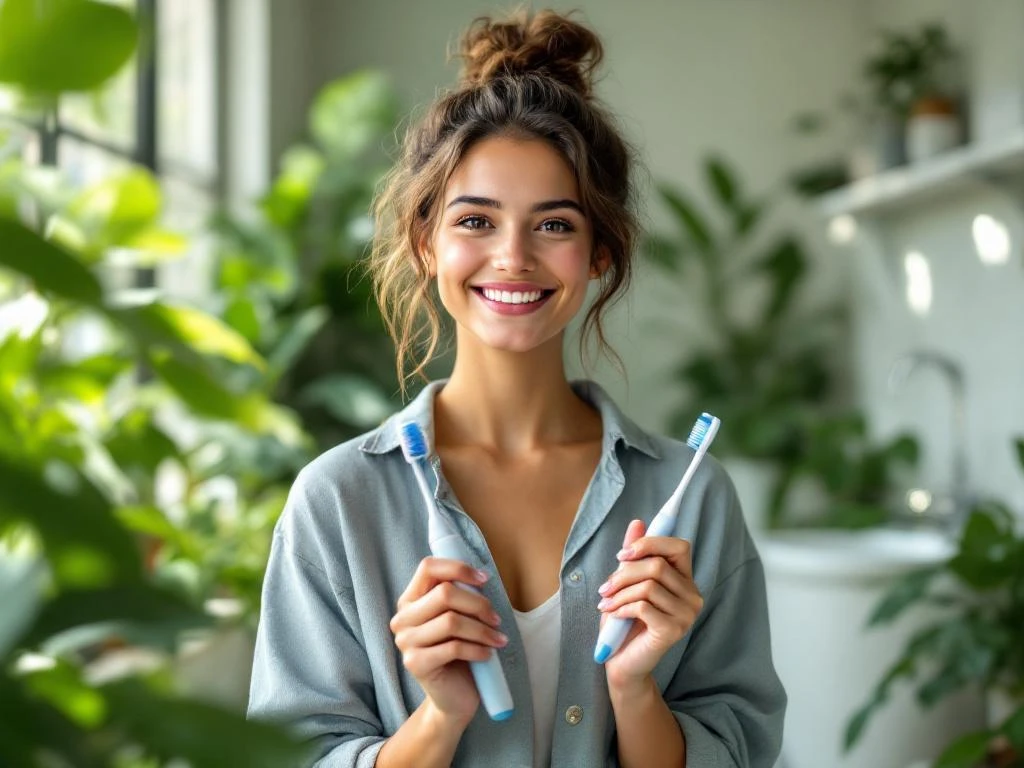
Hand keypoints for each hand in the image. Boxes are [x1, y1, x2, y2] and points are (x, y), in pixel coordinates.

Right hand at [390, 557, 507, 725]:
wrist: (453, 697)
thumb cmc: (459, 653)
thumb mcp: (459, 618)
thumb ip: (460, 596)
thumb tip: (480, 576)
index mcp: (410, 600)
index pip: (428, 567)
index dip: (458, 568)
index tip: (484, 579)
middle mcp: (403, 618)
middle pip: (444, 593)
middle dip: (478, 604)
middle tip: (496, 619)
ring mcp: (405, 642)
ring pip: (452, 621)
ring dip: (482, 629)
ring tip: (498, 638)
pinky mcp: (415, 664)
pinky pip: (454, 647)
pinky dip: (478, 648)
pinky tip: (488, 653)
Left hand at [597, 520, 703, 692]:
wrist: (621, 662)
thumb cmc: (624, 621)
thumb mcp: (626, 583)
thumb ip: (634, 555)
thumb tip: (638, 522)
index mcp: (684, 580)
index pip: (679, 546)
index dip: (650, 543)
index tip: (622, 555)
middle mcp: (692, 596)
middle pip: (657, 565)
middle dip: (624, 573)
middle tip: (605, 587)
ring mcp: (686, 615)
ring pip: (649, 585)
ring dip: (620, 592)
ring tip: (606, 603)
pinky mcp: (673, 631)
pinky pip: (644, 606)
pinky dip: (622, 607)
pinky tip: (614, 615)